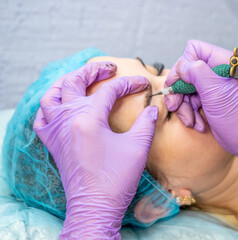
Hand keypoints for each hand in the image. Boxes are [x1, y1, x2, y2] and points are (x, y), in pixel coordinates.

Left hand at [33, 62, 157, 238]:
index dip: (129, 84)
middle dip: (93, 70)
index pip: (109, 90)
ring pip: (51, 95)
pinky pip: (42, 117)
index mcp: (88, 119)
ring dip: (66, 82)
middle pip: (74, 82)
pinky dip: (50, 106)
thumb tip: (152, 109)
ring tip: (82, 79)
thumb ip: (146, 123)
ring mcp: (57, 131)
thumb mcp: (138, 148)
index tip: (143, 83)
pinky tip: (61, 106)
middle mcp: (67, 120)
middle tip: (109, 68)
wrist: (95, 206)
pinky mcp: (53, 144)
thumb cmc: (117, 178)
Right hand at [165, 40, 237, 182]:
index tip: (179, 84)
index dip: (183, 66)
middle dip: (179, 91)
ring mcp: (212, 86)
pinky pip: (190, 100)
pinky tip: (196, 123)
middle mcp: (217, 72)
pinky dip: (189, 113)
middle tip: (175, 106)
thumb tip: (182, 66)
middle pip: (185, 71)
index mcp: (224, 63)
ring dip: (184, 106)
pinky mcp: (208, 99)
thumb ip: (197, 73)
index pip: (194, 50)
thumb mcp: (216, 93)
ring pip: (185, 88)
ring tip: (190, 120)